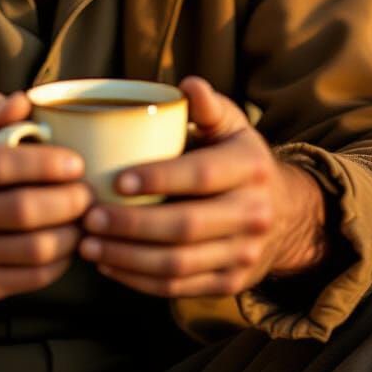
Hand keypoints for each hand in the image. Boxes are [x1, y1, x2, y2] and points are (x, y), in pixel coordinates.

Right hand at [0, 90, 93, 306]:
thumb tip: (24, 103)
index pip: (3, 165)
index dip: (48, 163)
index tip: (77, 162)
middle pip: (25, 211)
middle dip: (70, 200)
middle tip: (88, 192)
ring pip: (35, 249)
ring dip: (72, 233)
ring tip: (83, 216)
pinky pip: (32, 278)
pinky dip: (61, 260)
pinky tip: (66, 241)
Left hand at [78, 76, 326, 297]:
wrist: (283, 212)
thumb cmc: (237, 156)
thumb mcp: (231, 124)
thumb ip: (207, 106)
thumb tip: (187, 84)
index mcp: (250, 166)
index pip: (201, 175)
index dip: (159, 179)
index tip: (116, 180)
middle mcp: (253, 213)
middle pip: (186, 226)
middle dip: (131, 225)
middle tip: (88, 217)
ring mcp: (244, 253)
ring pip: (179, 264)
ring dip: (128, 258)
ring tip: (87, 244)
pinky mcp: (230, 283)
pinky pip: (180, 288)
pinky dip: (139, 280)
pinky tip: (109, 264)